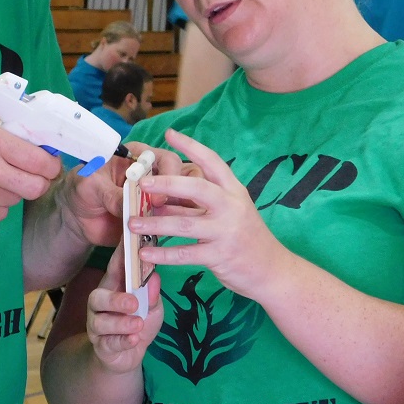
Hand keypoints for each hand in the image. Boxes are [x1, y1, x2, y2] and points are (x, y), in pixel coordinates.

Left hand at [55, 140, 187, 246]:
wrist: (77, 218)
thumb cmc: (83, 190)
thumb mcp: (92, 186)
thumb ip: (111, 194)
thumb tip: (129, 208)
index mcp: (139, 157)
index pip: (165, 159)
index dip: (168, 175)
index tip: (157, 197)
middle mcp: (153, 176)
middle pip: (182, 180)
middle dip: (180, 197)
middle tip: (162, 215)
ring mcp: (156, 199)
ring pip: (181, 203)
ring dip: (180, 215)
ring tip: (168, 228)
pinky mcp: (154, 220)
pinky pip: (169, 224)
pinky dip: (169, 231)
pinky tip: (166, 240)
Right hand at [87, 246, 163, 374]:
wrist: (127, 357)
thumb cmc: (139, 323)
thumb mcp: (152, 307)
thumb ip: (152, 294)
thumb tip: (154, 276)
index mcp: (114, 288)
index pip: (115, 267)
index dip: (120, 253)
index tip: (128, 237)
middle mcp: (100, 305)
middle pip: (97, 297)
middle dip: (115, 299)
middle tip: (133, 302)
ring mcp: (97, 326)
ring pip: (100, 322)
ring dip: (120, 323)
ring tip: (138, 324)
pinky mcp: (101, 346)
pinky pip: (108, 343)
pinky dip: (122, 341)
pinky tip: (134, 340)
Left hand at [131, 128, 288, 296]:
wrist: (271, 270)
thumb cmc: (246, 236)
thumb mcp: (230, 212)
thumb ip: (198, 203)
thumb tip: (159, 197)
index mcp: (234, 190)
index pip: (212, 161)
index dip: (190, 146)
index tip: (170, 133)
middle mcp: (231, 207)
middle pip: (197, 188)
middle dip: (167, 183)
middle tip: (141, 183)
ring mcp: (226, 231)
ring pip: (184, 224)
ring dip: (155, 223)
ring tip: (132, 223)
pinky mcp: (219, 256)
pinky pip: (185, 254)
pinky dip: (163, 254)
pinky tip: (145, 253)